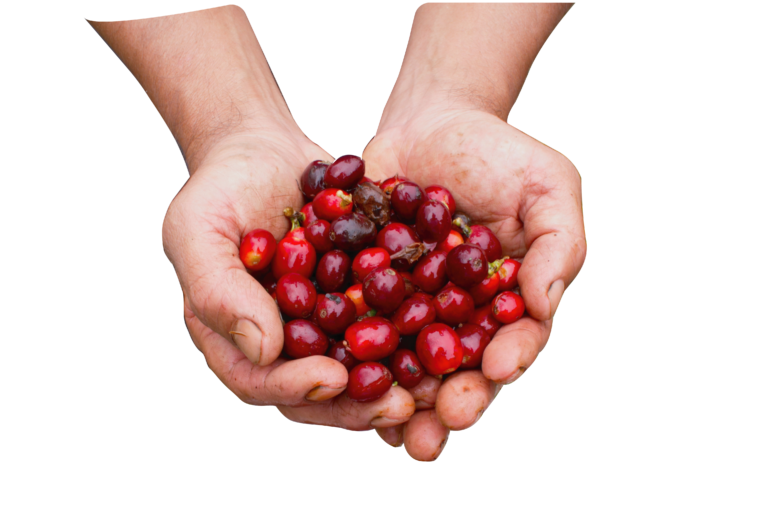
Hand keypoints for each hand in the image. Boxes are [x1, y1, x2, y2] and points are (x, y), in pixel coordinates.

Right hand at [161, 129, 414, 428]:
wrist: (263, 150)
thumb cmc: (220, 187)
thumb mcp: (197, 229)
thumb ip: (218, 291)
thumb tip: (264, 351)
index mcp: (232, 338)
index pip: (257, 380)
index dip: (292, 387)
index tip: (331, 379)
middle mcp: (279, 343)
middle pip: (314, 391)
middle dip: (355, 405)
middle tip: (398, 407)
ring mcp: (320, 326)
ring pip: (356, 370)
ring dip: (393, 385)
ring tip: (430, 388)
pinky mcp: (356, 302)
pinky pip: (385, 327)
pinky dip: (413, 338)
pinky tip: (447, 339)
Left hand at [362, 108, 585, 458]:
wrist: (431, 123)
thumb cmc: (501, 154)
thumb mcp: (548, 187)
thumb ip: (558, 245)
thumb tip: (544, 304)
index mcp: (508, 305)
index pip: (515, 342)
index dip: (508, 360)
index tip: (497, 370)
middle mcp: (459, 320)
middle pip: (458, 372)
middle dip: (450, 403)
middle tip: (440, 427)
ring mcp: (410, 313)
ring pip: (405, 367)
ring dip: (397, 402)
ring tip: (388, 428)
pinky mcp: (363, 296)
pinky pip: (355, 332)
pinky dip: (348, 356)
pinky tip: (341, 378)